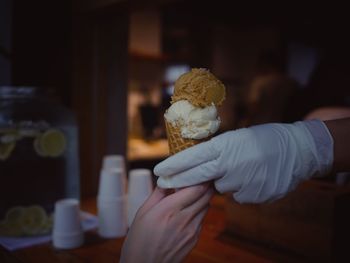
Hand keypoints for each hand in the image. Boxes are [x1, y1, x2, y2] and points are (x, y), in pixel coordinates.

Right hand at [120, 184, 213, 262]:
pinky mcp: (194, 240)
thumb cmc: (138, 241)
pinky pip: (201, 220)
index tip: (196, 171)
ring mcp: (191, 231)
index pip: (197, 188)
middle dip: (204, 185)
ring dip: (202, 198)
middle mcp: (184, 219)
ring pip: (206, 207)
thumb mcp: (142, 212)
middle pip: (206, 196)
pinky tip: (186, 212)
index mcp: (169, 210)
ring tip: (190, 195)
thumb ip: (158, 194)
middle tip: (198, 179)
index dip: (200, 177)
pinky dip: (198, 211)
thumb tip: (167, 179)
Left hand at [154, 120, 332, 202]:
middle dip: (178, 181)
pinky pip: (238, 195)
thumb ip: (218, 151)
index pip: (193, 157)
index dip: (174, 165)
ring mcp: (242, 181)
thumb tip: (199, 163)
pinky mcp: (253, 195)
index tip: (159, 171)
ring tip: (243, 168)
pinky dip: (242, 188)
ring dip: (225, 180)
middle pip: (197, 176)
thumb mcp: (237, 138)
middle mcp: (230, 164)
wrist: (297, 150)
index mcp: (225, 145)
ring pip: (221, 187)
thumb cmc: (264, 139)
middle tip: (163, 184)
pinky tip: (254, 177)